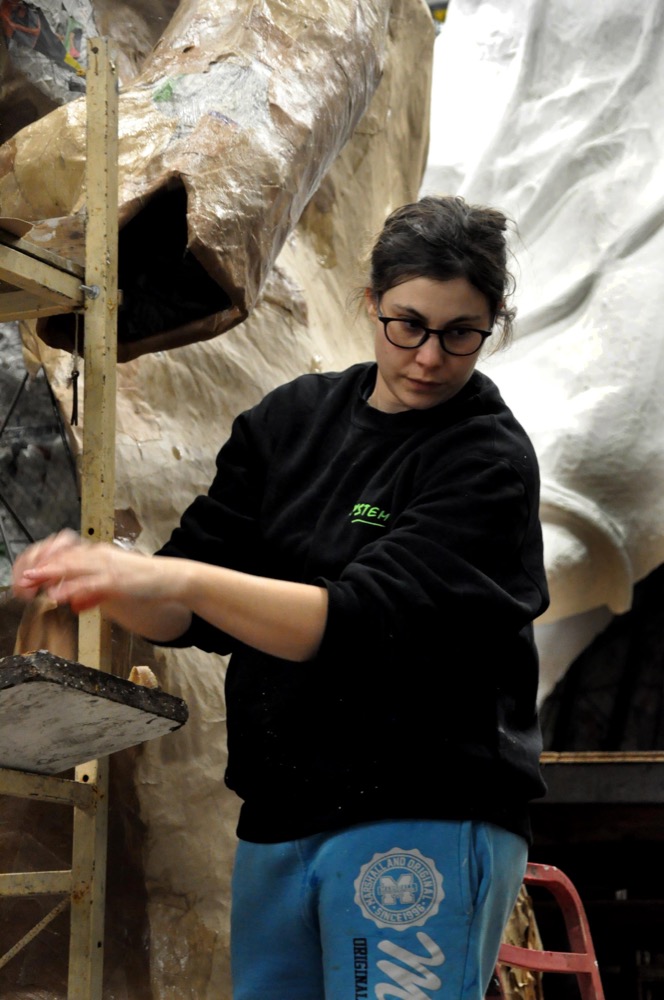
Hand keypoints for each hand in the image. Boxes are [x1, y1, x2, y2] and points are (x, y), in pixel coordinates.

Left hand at [12, 532, 175, 614]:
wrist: (173, 578)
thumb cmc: (146, 582)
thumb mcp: (115, 586)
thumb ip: (94, 594)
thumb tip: (75, 604)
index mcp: (100, 555)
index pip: (67, 555)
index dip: (47, 563)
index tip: (29, 573)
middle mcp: (101, 556)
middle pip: (65, 559)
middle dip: (43, 568)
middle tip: (23, 577)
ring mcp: (109, 567)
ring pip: (73, 568)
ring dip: (51, 574)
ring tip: (32, 581)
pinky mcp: (117, 580)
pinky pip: (89, 583)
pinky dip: (72, 588)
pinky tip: (58, 593)